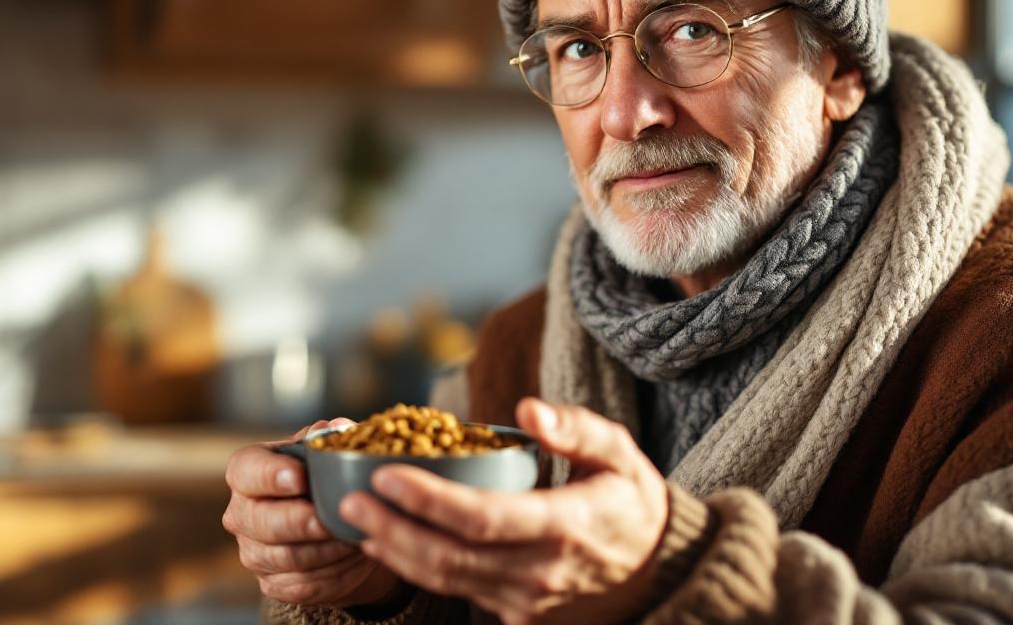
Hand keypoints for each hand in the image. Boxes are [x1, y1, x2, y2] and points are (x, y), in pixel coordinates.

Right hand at [223, 419, 403, 607]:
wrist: (334, 525)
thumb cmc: (324, 479)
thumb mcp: (325, 453)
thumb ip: (329, 440)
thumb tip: (333, 429)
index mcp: (247, 472)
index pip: (246, 471)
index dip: (270, 475)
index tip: (300, 478)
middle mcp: (241, 513)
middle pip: (262, 521)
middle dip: (298, 522)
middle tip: (326, 520)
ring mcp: (253, 552)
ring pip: (285, 557)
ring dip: (324, 550)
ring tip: (354, 537)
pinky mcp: (272, 583)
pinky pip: (302, 584)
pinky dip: (332, 573)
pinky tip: (354, 558)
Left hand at [339, 399, 669, 624]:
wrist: (662, 573)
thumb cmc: (632, 502)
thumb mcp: (620, 453)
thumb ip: (576, 428)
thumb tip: (526, 409)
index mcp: (564, 525)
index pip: (482, 518)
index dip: (428, 500)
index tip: (386, 475)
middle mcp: (541, 570)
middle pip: (450, 557)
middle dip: (394, 529)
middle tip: (351, 501)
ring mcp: (528, 600)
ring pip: (448, 581)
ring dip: (397, 553)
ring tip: (358, 522)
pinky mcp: (519, 615)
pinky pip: (461, 592)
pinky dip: (420, 569)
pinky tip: (392, 544)